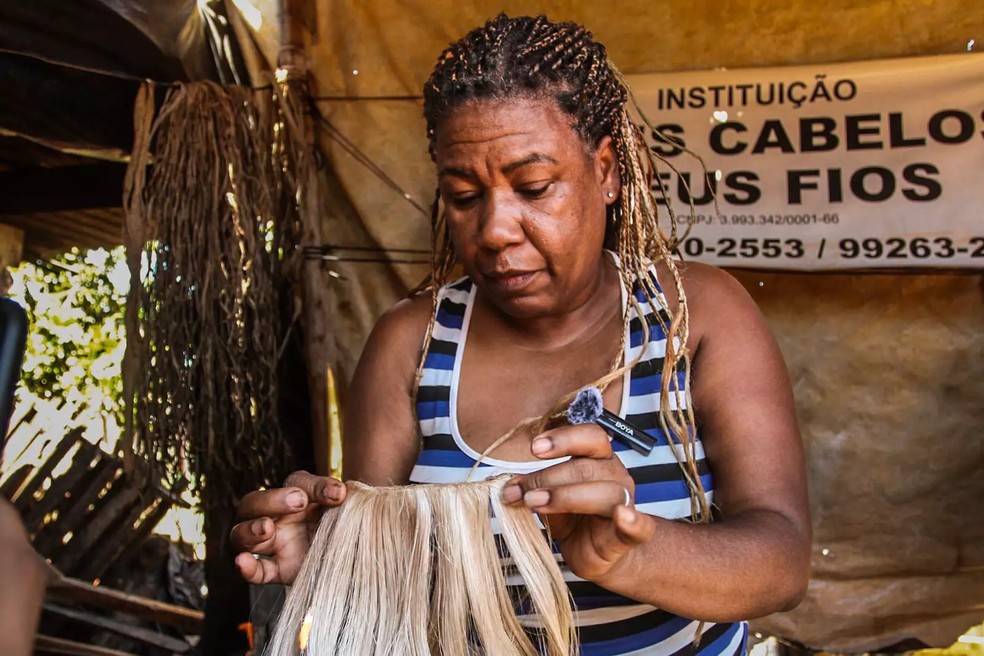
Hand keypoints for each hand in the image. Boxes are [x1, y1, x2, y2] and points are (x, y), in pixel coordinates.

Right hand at [230, 471, 345, 584]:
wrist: (351, 556)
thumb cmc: (344, 524)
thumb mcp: (343, 506)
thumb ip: (337, 496)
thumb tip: (340, 492)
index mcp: (296, 495)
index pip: (295, 482)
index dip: (314, 486)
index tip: (335, 494)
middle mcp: (277, 516)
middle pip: (252, 503)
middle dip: (271, 500)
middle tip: (298, 502)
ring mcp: (273, 544)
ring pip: (242, 534)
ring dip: (251, 529)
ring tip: (267, 528)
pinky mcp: (277, 570)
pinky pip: (255, 570)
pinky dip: (246, 567)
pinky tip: (244, 561)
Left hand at [501, 424, 656, 583]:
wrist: (595, 555)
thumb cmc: (573, 519)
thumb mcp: (548, 498)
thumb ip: (533, 488)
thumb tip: (506, 485)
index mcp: (598, 459)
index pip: (590, 436)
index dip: (564, 438)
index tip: (534, 448)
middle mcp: (615, 476)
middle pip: (586, 467)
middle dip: (547, 478)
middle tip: (519, 492)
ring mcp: (625, 505)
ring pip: (606, 492)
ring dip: (566, 496)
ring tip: (535, 504)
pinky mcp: (629, 536)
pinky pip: (640, 526)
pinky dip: (633, 521)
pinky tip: (623, 517)